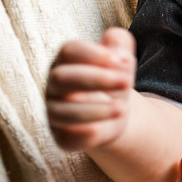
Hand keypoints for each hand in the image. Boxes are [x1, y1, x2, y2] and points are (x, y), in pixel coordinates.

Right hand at [46, 27, 134, 150]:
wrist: (115, 112)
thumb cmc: (114, 80)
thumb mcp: (121, 59)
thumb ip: (120, 44)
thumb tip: (121, 55)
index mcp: (67, 61)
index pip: (70, 50)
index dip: (94, 53)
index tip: (123, 59)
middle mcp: (55, 85)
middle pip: (62, 77)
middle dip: (96, 79)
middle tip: (127, 82)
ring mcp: (55, 112)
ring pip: (62, 111)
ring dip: (95, 109)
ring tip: (122, 108)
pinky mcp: (62, 136)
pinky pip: (66, 136)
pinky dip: (85, 133)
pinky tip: (103, 129)